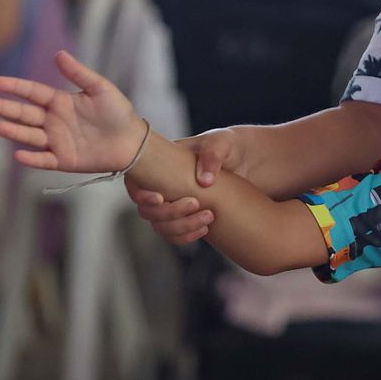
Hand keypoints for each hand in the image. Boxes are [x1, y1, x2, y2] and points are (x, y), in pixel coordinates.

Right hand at [0, 50, 143, 172]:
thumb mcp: (100, 88)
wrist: (132, 142)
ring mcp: (56, 141)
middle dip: (3, 108)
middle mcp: (53, 121)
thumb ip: (79, 73)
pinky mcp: (63, 160)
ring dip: (13, 131)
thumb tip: (59, 54)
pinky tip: (19, 154)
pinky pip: (43, 159)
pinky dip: (31, 158)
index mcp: (60, 101)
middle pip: (23, 113)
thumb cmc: (118, 113)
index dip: (15, 87)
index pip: (32, 93)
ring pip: (29, 135)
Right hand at [124, 126, 251, 244]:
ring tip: (208, 217)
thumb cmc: (227, 145)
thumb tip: (203, 180)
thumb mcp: (221, 142)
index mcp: (161, 163)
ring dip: (180, 226)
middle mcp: (162, 185)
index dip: (141, 194)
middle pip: (147, 210)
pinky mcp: (186, 216)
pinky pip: (175, 234)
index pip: (135, 182)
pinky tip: (205, 229)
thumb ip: (212, 155)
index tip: (161, 198)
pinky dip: (186, 236)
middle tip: (195, 204)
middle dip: (168, 212)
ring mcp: (173, 202)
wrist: (245, 162)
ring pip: (161, 225)